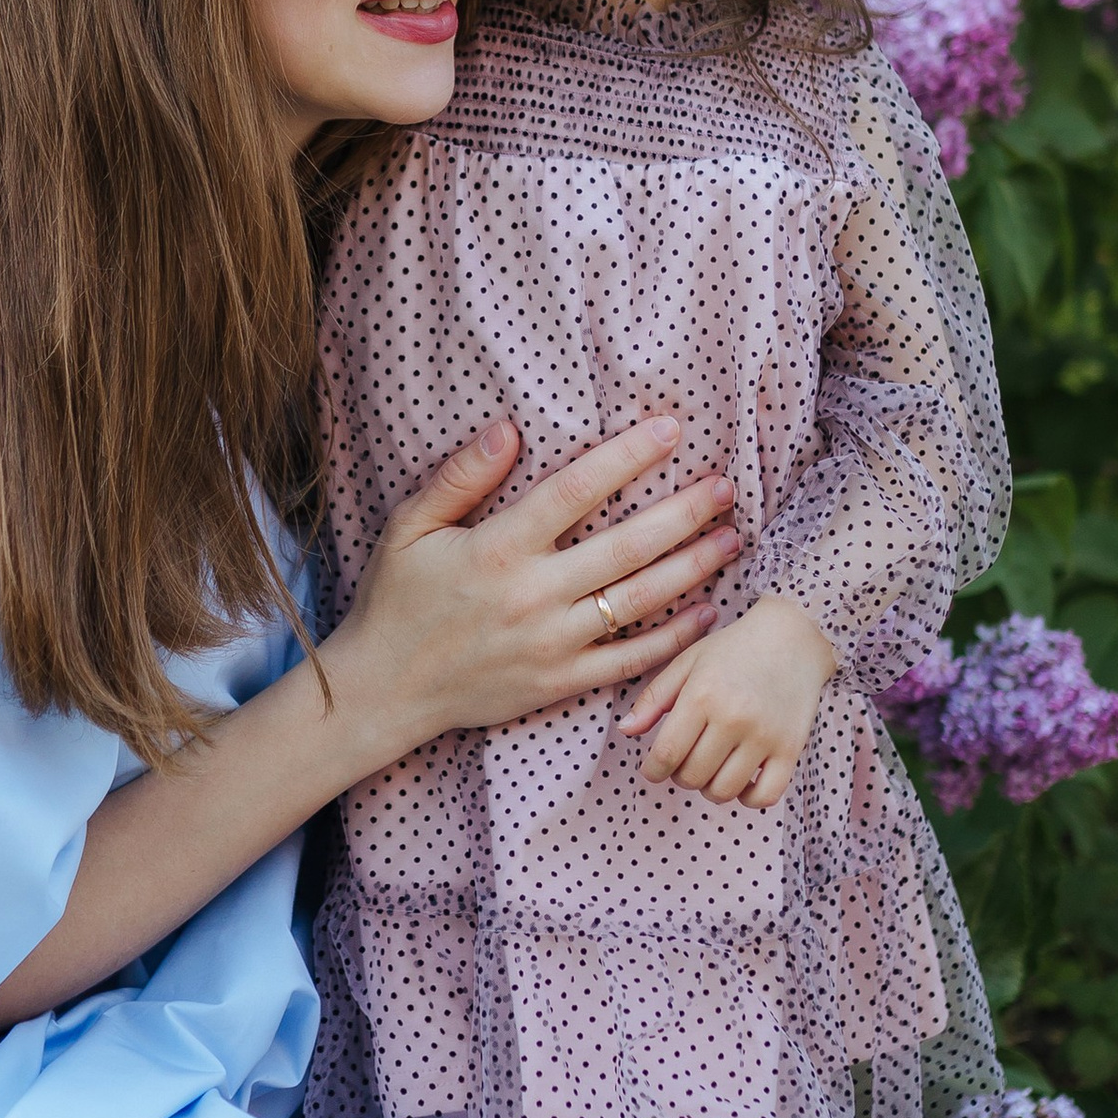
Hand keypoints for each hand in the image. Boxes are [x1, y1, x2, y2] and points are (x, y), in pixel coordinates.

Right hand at [324, 416, 740, 765]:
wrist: (385, 689)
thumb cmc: (397, 599)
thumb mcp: (410, 527)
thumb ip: (460, 477)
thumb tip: (508, 428)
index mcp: (498, 548)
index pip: (576, 489)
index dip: (627, 456)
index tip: (670, 429)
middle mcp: (532, 594)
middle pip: (627, 545)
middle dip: (685, 512)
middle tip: (725, 487)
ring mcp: (551, 643)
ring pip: (640, 600)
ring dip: (693, 568)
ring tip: (732, 539)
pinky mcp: (560, 682)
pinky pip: (629, 659)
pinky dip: (674, 638)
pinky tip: (707, 612)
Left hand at [620, 593, 834, 808]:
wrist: (795, 636)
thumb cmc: (735, 648)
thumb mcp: (688, 662)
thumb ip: (653, 698)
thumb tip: (626, 731)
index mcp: (702, 695)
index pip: (666, 754)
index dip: (653, 770)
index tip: (653, 769)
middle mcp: (734, 718)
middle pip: (692, 776)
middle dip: (680, 776)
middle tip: (686, 760)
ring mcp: (765, 736)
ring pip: (724, 791)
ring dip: (710, 788)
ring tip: (712, 768)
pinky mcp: (791, 748)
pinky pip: (765, 797)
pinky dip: (748, 799)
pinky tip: (743, 781)